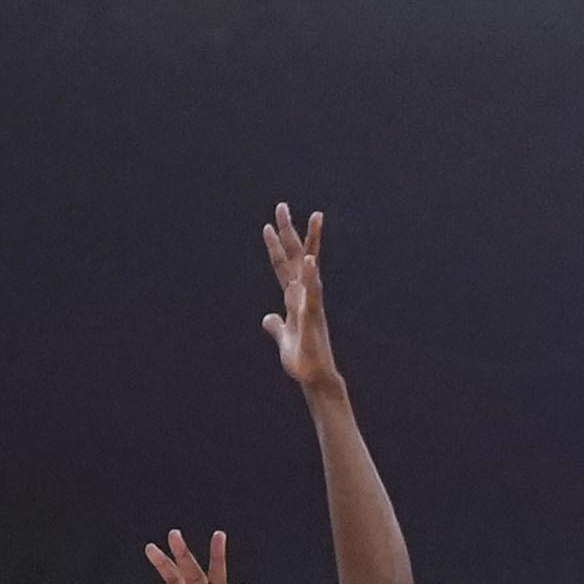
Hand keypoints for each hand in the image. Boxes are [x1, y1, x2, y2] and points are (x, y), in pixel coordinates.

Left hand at [259, 203, 340, 393]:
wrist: (315, 378)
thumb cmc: (302, 360)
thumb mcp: (283, 338)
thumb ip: (276, 326)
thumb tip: (268, 318)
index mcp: (294, 298)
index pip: (282, 266)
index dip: (275, 246)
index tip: (268, 225)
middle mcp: (303, 294)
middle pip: (295, 256)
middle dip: (289, 230)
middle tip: (281, 205)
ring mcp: (311, 302)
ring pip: (310, 266)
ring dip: (311, 241)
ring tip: (315, 216)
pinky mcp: (313, 317)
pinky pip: (312, 292)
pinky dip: (310, 276)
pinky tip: (308, 259)